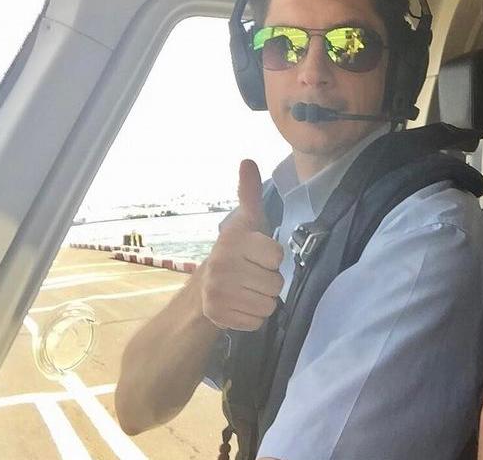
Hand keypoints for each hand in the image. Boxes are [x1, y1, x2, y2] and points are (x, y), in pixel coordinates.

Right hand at [200, 159, 283, 330]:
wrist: (206, 284)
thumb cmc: (238, 249)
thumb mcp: (248, 220)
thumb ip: (250, 193)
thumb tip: (247, 160)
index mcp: (234, 240)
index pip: (276, 255)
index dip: (272, 257)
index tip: (259, 254)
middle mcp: (222, 265)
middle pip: (275, 283)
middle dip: (269, 281)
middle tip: (253, 274)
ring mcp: (217, 292)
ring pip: (268, 304)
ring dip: (263, 299)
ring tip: (248, 289)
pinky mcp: (217, 315)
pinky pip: (256, 321)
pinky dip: (252, 316)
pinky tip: (241, 304)